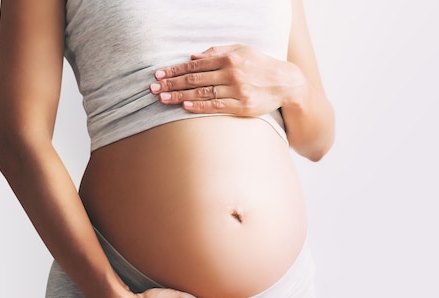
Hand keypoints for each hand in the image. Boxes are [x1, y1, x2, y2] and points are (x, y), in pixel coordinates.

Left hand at [149, 44, 302, 116]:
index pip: (195, 64)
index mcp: (229, 58)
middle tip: (153, 88)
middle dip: (171, 83)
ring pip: (203, 93)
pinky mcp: (243, 105)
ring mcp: (237, 90)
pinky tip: (185, 106)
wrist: (286, 83)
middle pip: (195, 78)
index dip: (175, 70)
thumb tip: (194, 56)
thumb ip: (217, 52)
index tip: (159, 74)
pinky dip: (200, 106)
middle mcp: (231, 73)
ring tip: (163, 98)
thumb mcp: (241, 50)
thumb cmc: (261, 65)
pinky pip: (217, 106)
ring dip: (180, 95)